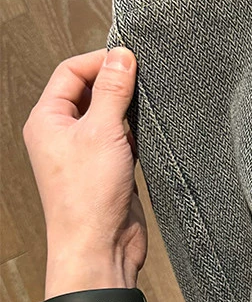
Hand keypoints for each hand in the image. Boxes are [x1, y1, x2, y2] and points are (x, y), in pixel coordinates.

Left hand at [23, 47, 146, 295]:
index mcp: (48, 119)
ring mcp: (87, 152)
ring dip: (129, 108)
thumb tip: (122, 55)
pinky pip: (123, 138)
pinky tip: (154, 130)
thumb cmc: (88, 194)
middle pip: (90, 91)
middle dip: (117, 82)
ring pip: (109, 115)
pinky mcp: (110, 169)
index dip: (99, 61)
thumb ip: (113, 91)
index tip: (131, 58)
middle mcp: (63, 133)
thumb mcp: (103, 132)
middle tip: (147, 77)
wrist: (99, 246)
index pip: (70, 72)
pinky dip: (138, 131)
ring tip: (152, 102)